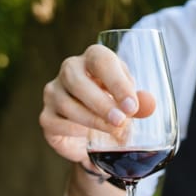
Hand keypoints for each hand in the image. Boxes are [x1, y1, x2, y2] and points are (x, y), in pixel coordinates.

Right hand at [39, 44, 156, 167]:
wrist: (94, 134)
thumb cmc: (114, 106)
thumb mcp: (130, 103)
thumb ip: (139, 103)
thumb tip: (148, 105)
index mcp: (93, 59)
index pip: (101, 60)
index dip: (116, 82)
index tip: (132, 106)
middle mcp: (69, 70)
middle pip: (77, 80)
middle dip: (101, 103)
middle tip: (120, 121)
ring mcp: (54, 92)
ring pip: (67, 104)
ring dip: (92, 120)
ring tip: (112, 131)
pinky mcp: (47, 116)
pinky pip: (57, 123)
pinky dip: (75, 131)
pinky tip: (89, 137)